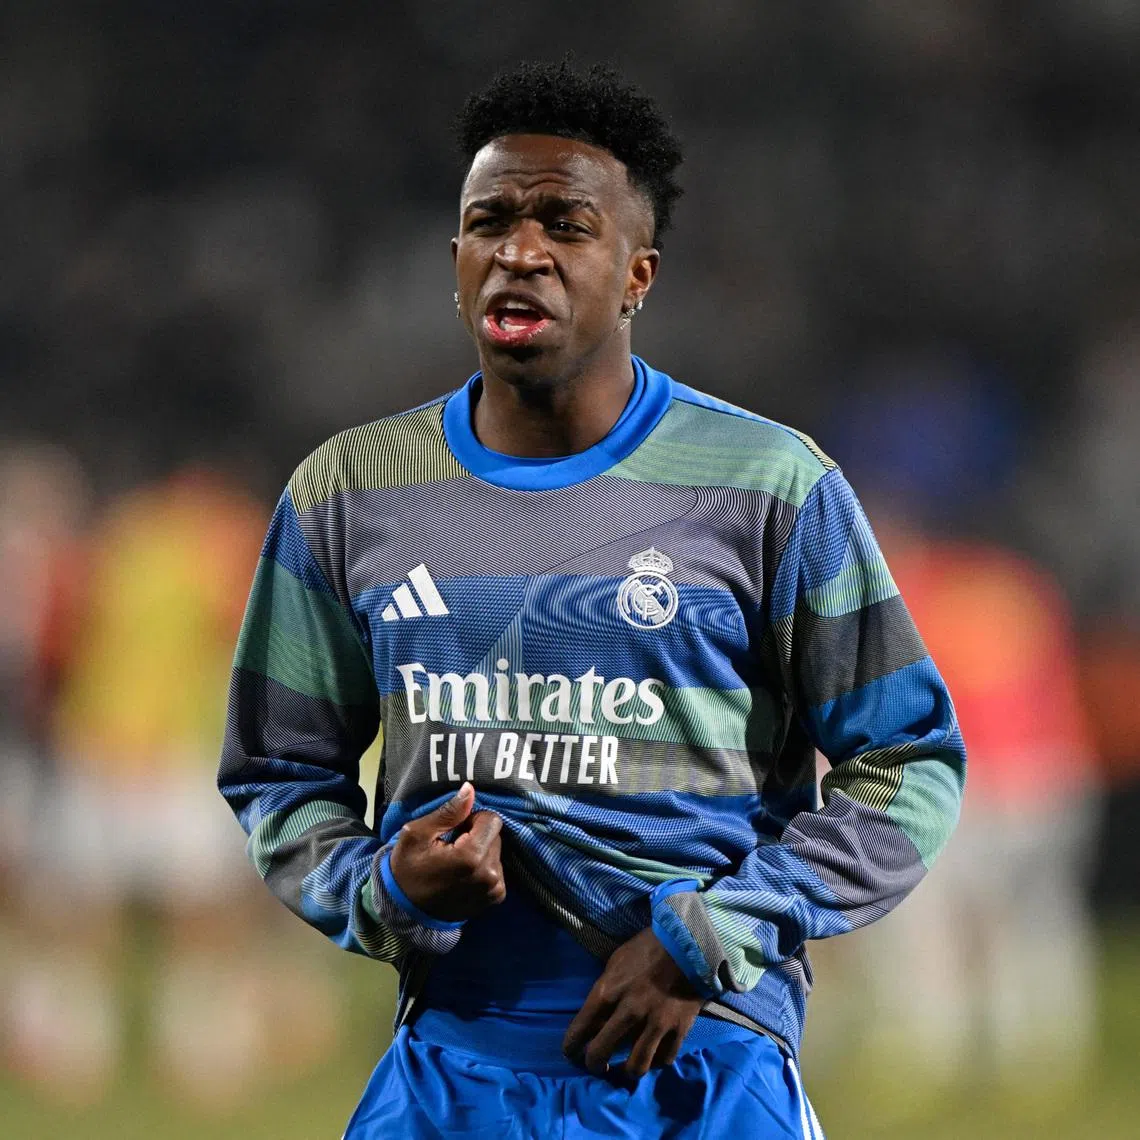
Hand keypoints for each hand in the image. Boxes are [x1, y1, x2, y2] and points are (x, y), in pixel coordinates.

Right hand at [388, 782, 505, 920]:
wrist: (405, 911)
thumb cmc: (408, 869)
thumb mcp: (417, 834)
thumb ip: (448, 812)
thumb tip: (470, 790)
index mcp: (471, 857)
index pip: (492, 820)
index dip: (473, 819)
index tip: (455, 830)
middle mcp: (489, 875)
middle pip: (496, 836)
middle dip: (478, 835)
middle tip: (453, 846)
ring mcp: (494, 889)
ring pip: (497, 852)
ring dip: (481, 852)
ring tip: (457, 862)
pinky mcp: (495, 898)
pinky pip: (498, 870)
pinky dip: (484, 868)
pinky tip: (464, 874)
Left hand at [563, 927, 704, 1079]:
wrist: (687, 943)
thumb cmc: (646, 948)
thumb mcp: (616, 962)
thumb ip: (605, 991)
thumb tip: (597, 1017)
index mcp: (608, 991)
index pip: (579, 1029)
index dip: (571, 1046)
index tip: (571, 1052)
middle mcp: (629, 1011)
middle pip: (600, 1053)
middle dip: (593, 1064)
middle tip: (596, 1065)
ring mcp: (655, 1023)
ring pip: (636, 1067)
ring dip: (626, 1071)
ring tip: (625, 1067)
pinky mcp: (678, 1029)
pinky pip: (664, 1059)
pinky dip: (656, 1061)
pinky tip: (652, 1055)